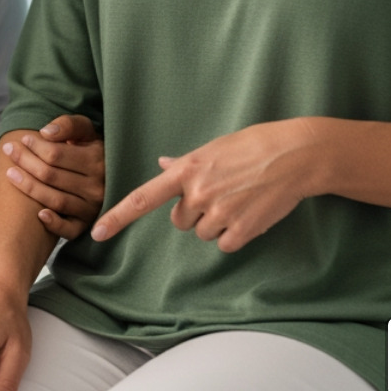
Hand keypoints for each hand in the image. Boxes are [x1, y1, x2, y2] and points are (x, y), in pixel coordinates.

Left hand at [0, 114, 104, 238]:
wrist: (109, 174)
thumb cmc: (90, 148)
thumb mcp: (86, 130)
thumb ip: (68, 125)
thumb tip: (46, 133)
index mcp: (97, 159)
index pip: (56, 154)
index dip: (35, 146)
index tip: (21, 139)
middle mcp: (97, 185)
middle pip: (51, 175)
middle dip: (25, 161)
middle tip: (8, 150)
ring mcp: (93, 207)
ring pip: (55, 199)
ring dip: (29, 187)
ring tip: (10, 173)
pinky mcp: (87, 225)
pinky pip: (69, 229)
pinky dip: (54, 223)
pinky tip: (39, 214)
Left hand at [90, 118, 320, 252]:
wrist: (294, 155)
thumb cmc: (253, 145)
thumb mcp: (213, 148)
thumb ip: (185, 164)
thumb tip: (162, 165)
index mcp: (186, 170)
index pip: (142, 198)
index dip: (117, 217)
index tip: (97, 233)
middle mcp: (197, 193)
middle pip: (180, 221)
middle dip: (196, 211)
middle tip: (222, 191)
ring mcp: (218, 212)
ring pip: (204, 233)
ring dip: (218, 222)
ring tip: (240, 198)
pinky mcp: (241, 229)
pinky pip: (225, 244)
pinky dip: (236, 234)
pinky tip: (250, 213)